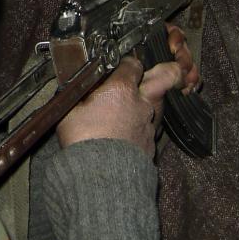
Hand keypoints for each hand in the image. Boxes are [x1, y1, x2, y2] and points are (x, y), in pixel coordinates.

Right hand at [55, 24, 199, 155]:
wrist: (101, 175)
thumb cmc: (84, 141)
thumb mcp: (70, 111)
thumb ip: (78, 96)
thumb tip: (75, 88)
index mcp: (121, 89)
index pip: (131, 64)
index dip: (126, 63)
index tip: (119, 65)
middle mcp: (141, 103)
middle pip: (165, 77)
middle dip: (168, 71)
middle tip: (162, 70)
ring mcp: (149, 124)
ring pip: (157, 104)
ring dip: (149, 101)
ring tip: (134, 106)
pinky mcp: (151, 143)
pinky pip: (150, 127)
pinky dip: (142, 126)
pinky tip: (128, 132)